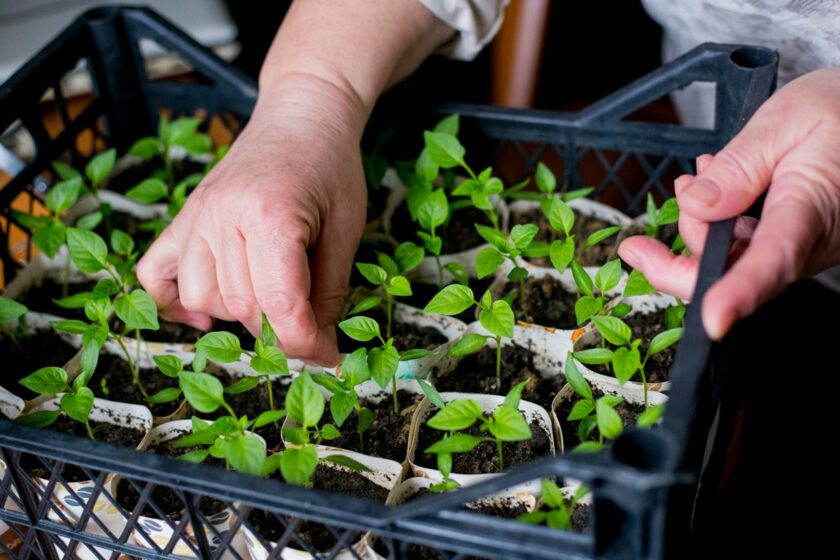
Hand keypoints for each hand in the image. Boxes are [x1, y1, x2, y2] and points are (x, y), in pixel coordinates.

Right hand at [137, 77, 367, 364]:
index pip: (280, 304)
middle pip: (242, 305)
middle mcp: (222, 215)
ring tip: (269, 298)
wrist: (302, 116)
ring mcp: (195, 216)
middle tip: (309, 320)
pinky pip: (155, 275)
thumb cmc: (331, 169)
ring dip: (238, 313)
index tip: (327, 353)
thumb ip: (329, 292)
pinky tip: (206, 311)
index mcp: (271, 215)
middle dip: (280, 327)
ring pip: (201, 296)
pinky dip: (174, 302)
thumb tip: (315, 347)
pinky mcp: (182, 218)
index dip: (306, 342)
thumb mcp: (347, 231)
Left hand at [619, 68, 839, 338]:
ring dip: (701, 225)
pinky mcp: (789, 246)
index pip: (774, 258)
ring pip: (732, 262)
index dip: (739, 292)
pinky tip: (715, 188)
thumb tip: (697, 205)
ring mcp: (799, 249)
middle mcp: (809, 242)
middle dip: (685, 249)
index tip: (713, 318)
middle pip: (735, 272)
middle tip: (668, 207)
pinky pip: (741, 249)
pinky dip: (716, 224)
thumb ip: (739, 166)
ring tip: (702, 174)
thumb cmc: (836, 114)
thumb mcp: (785, 122)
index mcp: (813, 209)